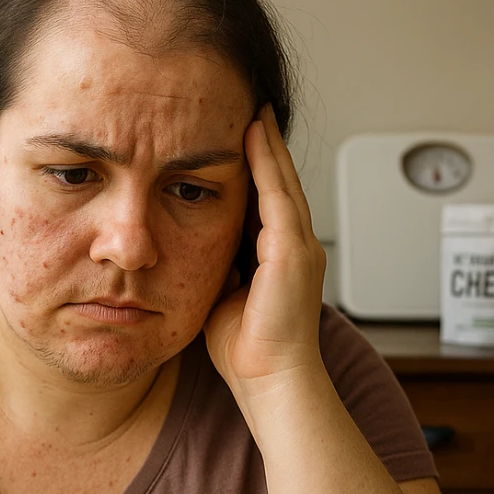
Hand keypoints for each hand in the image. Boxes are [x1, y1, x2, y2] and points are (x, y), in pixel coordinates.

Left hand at [205, 103, 326, 394]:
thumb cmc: (248, 353)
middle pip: (281, 185)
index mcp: (282, 261)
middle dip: (266, 148)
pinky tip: (253, 137)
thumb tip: (192, 253)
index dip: (257, 171)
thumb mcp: (226, 299)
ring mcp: (300, 248)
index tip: (239, 142)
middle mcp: (298, 248)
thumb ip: (219, 271)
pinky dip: (267, 164)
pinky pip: (278, 195)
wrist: (271, 381)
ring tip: (252, 113)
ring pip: (283, 182)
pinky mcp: (292, 251)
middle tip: (252, 111)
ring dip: (267, 146)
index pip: (268, 204)